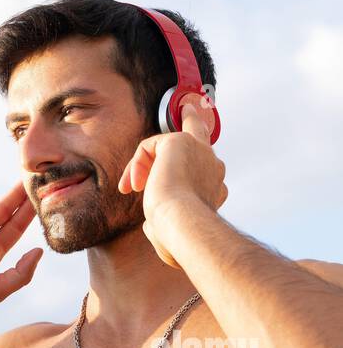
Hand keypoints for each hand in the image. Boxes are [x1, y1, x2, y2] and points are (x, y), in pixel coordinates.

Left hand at [116, 94, 227, 268]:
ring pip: (166, 143)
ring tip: (132, 186)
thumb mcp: (173, 234)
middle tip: (191, 107)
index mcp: (216, 189)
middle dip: (195, 119)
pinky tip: (135, 184)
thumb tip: (151, 228)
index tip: (204, 137)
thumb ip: (165, 225)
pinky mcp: (180, 142)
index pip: (212, 167)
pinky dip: (137, 164)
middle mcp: (214, 167)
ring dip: (142, 165)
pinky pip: (149, 145)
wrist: (184, 226)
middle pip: (202, 133)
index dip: (203, 155)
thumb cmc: (179, 240)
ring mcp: (200, 151)